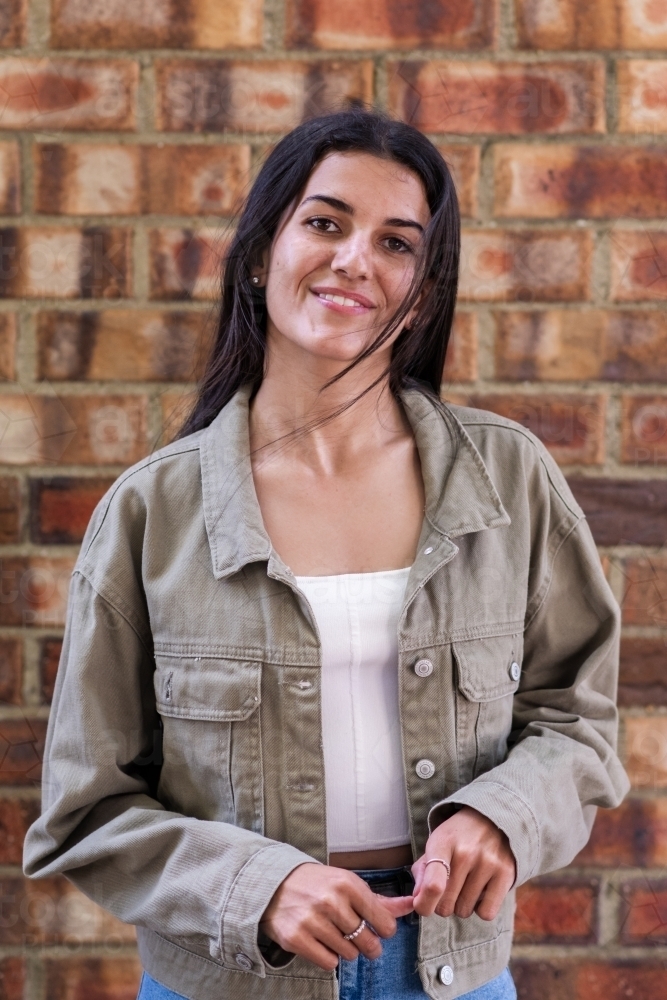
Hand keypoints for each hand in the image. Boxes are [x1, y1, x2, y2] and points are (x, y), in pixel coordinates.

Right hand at [259, 863, 413, 970]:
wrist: (275, 883)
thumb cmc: (318, 884)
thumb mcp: (347, 883)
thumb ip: (379, 899)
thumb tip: (410, 905)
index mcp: (347, 884)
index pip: (383, 921)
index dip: (384, 930)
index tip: (379, 929)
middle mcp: (331, 902)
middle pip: (367, 941)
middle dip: (368, 944)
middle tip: (361, 939)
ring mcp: (313, 921)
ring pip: (349, 954)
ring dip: (347, 949)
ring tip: (336, 935)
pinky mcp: (297, 939)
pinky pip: (329, 962)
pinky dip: (329, 957)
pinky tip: (323, 942)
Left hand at [411, 807, 515, 921]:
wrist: (491, 819)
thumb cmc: (457, 839)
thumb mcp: (435, 845)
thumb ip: (422, 873)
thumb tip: (419, 901)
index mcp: (443, 843)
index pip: (433, 884)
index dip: (424, 904)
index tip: (421, 906)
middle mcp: (466, 853)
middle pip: (446, 905)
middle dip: (442, 904)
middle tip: (447, 889)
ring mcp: (488, 863)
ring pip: (464, 911)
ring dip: (461, 905)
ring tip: (466, 885)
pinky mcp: (506, 874)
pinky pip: (486, 913)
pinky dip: (480, 909)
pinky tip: (480, 892)